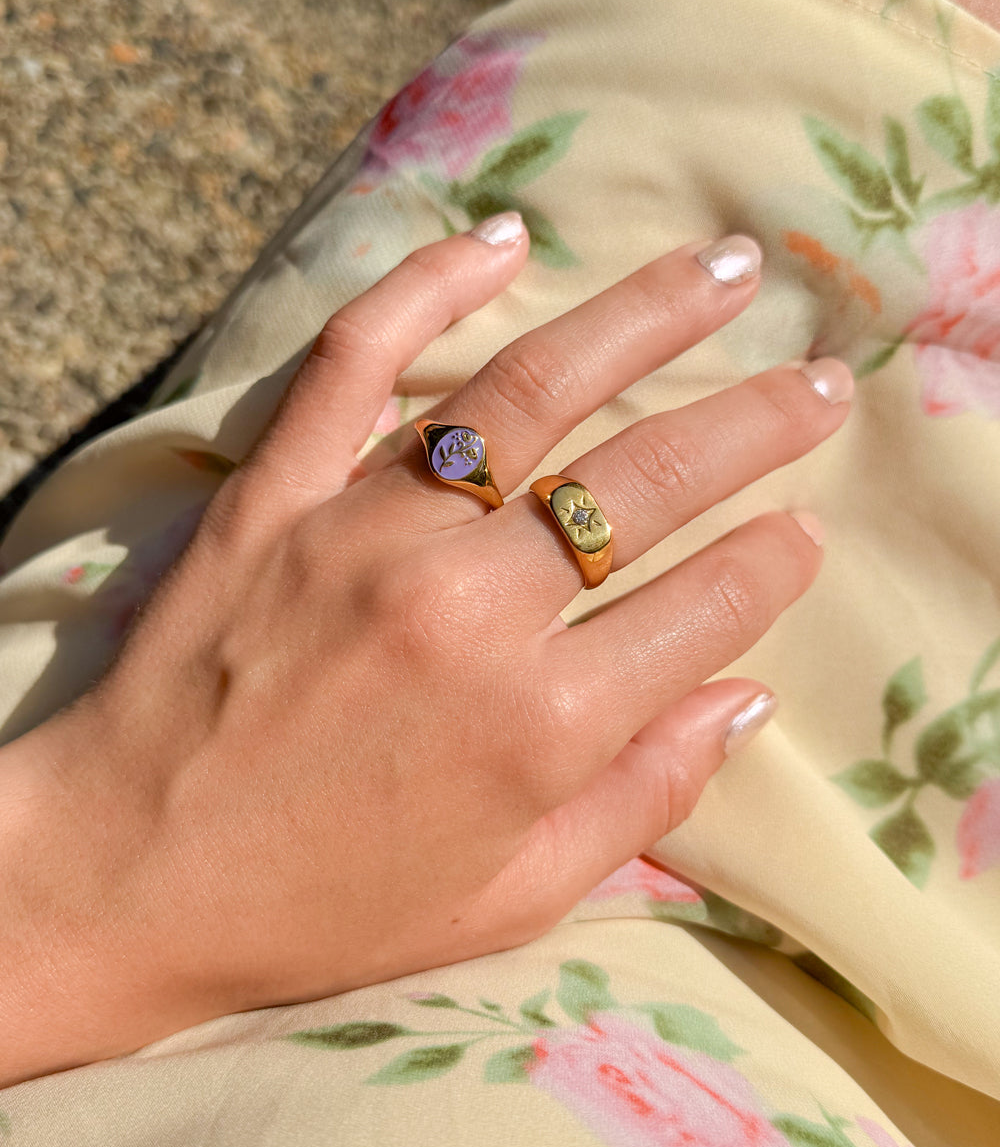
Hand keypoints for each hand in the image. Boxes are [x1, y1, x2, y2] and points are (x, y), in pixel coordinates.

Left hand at [0, 215, 851, 1082]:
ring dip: (644, 322)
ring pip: (530, 394)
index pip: (704, 608)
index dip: (774, 564)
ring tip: (723, 272)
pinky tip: (503, 239)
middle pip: (647, 484)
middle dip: (758, 425)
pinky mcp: (275, 494)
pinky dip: (427, 284)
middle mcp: (468, 614)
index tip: (803, 534)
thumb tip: (745, 699)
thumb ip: (640, 800)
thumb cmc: (326, 907)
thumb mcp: (511, 899)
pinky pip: (356, 362)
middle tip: (822, 386)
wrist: (125, 878)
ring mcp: (365, 537)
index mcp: (539, 726)